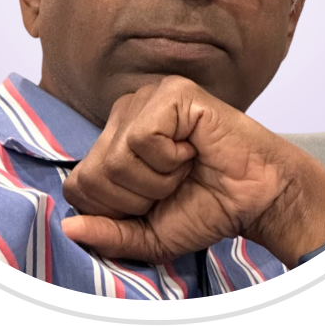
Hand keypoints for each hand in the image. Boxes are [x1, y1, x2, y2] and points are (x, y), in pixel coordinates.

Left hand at [62, 76, 324, 267]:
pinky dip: (169, 159)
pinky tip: (191, 148)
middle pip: (93, 174)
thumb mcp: (148, 233)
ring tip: (184, 166)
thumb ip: (109, 233)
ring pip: (115, 157)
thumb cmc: (206, 206)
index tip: (156, 202)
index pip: (78, 184)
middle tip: (173, 184)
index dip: (116, 209)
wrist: (257, 196)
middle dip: (136, 198)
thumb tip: (68, 227)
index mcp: (114, 140)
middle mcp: (125, 113)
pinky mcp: (171, 92)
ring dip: (156, 180)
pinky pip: (142, 138)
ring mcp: (146, 97)